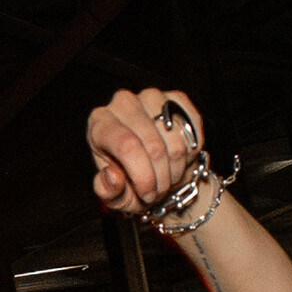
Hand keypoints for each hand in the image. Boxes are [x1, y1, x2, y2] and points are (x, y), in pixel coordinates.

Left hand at [87, 89, 205, 214]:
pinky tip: (181, 157)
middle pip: (153, 144)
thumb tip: (112, 176)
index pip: (126, 146)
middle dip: (161, 176)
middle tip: (159, 191)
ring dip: (177, 166)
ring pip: (174, 137)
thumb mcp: (115, 196)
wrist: (157, 173)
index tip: (148, 195)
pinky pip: (191, 127)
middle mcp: (122, 103)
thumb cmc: (130, 184)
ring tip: (168, 176)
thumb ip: (108, 192)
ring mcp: (150, 96)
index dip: (143, 176)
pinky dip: (190, 150)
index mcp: (99, 123)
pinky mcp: (175, 98)